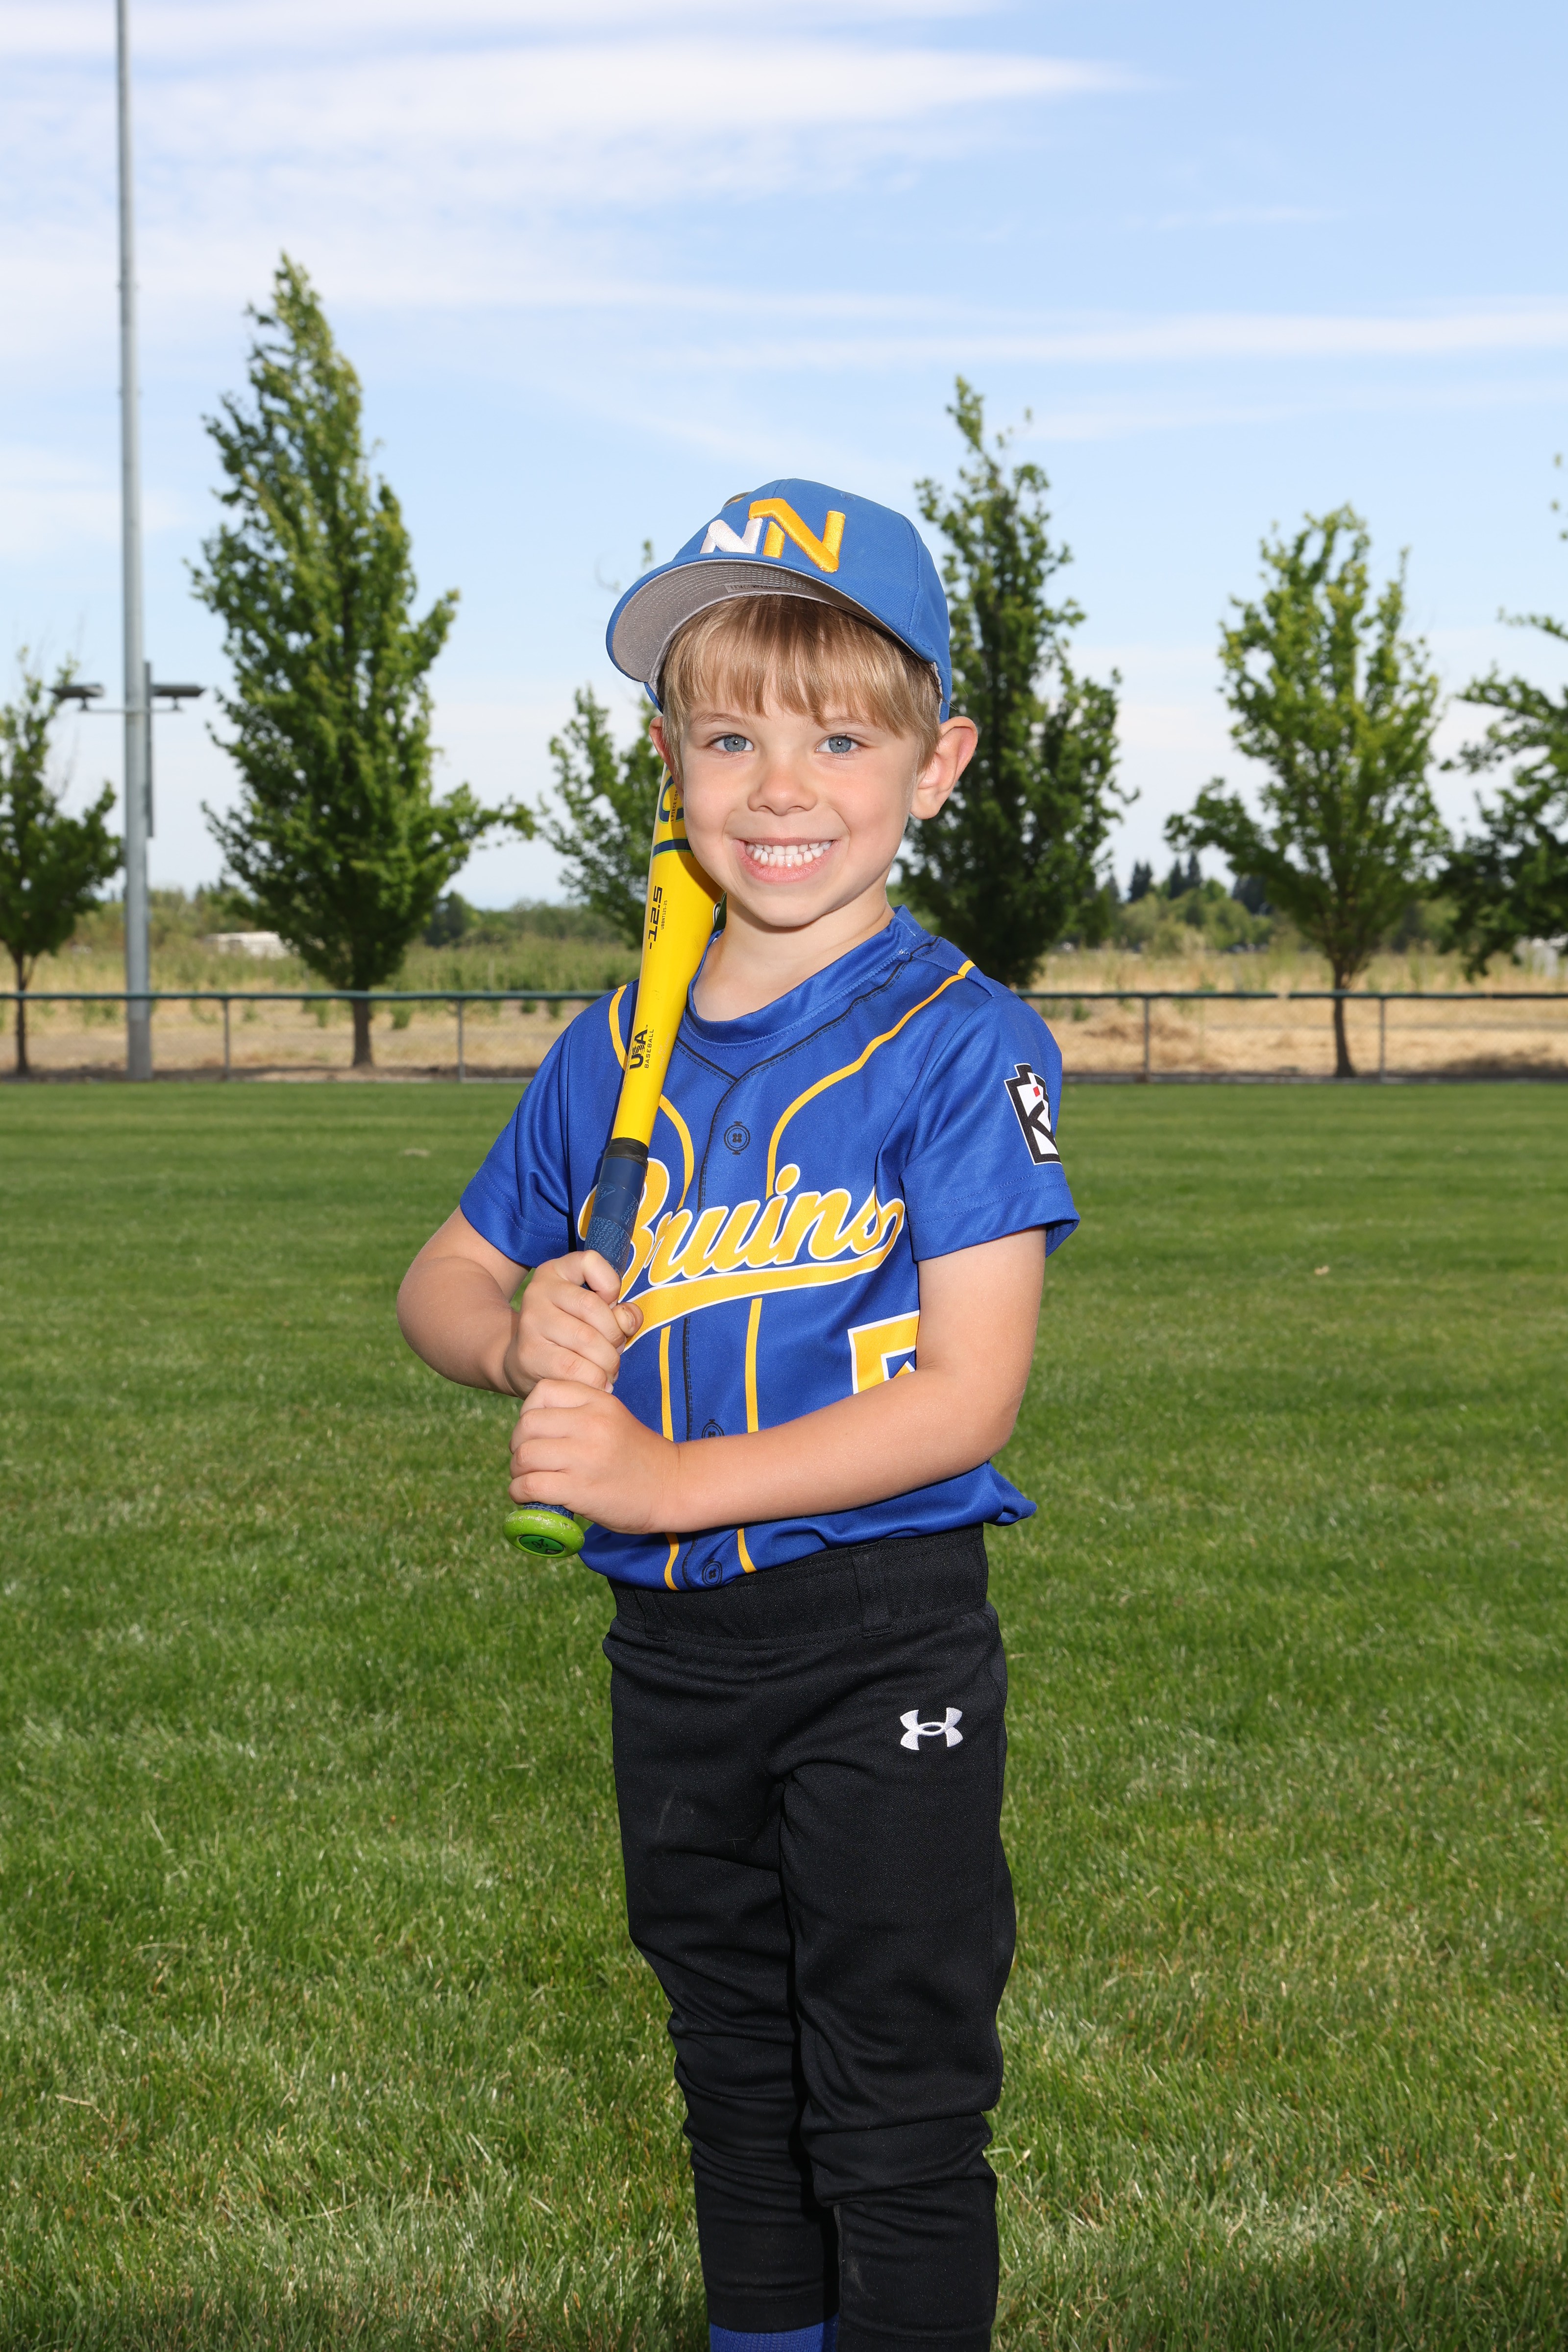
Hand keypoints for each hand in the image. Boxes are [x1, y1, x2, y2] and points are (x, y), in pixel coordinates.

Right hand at [503, 1249, 642, 1396]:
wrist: (523, 1362)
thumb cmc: (570, 1334)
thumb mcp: (595, 1314)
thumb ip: (620, 1312)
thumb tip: (627, 1321)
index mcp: (555, 1272)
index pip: (590, 1262)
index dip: (611, 1286)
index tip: (610, 1304)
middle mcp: (539, 1291)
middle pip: (593, 1308)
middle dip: (615, 1337)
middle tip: (614, 1354)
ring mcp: (531, 1322)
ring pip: (586, 1341)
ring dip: (607, 1363)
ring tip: (608, 1372)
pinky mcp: (530, 1353)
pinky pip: (574, 1368)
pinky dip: (594, 1380)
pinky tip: (597, 1384)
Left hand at [508, 1380, 679, 1535]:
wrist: (673, 1487)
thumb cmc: (638, 1455)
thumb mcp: (613, 1418)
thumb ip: (579, 1413)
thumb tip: (532, 1426)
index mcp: (599, 1402)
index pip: (542, 1392)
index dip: (529, 1412)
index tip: (535, 1432)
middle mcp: (591, 1424)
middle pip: (527, 1425)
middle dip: (518, 1445)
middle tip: (526, 1460)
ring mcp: (585, 1457)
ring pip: (525, 1455)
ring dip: (517, 1471)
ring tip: (526, 1479)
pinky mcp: (580, 1489)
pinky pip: (531, 1485)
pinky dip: (520, 1492)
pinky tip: (527, 1496)